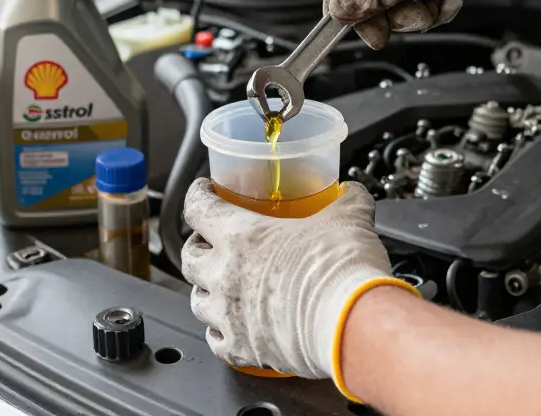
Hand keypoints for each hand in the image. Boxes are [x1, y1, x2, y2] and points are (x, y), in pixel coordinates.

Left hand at [181, 179, 418, 388]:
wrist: (350, 325)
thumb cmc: (340, 270)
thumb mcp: (348, 218)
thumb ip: (347, 199)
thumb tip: (351, 193)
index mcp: (240, 235)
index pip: (198, 207)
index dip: (198, 195)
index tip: (203, 192)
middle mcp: (225, 274)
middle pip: (189, 256)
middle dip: (197, 246)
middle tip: (210, 241)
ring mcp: (228, 314)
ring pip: (197, 300)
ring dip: (205, 290)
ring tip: (218, 286)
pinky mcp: (241, 348)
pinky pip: (215, 339)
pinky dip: (220, 331)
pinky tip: (231, 327)